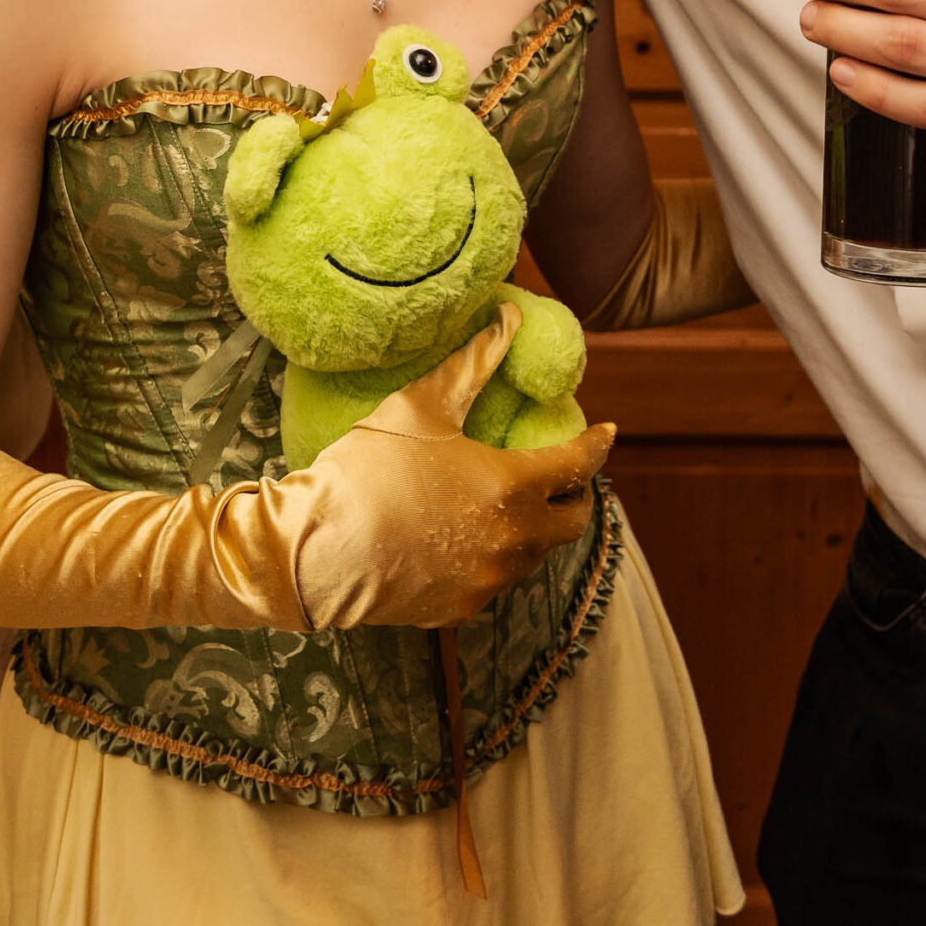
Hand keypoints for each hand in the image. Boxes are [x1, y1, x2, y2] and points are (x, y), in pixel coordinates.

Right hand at [294, 309, 615, 627]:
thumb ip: (474, 362)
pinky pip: (496, 578)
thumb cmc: (368, 471)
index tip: (607, 432)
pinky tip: (473, 538)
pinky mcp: (461, 609)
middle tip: (566, 474)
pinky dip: (497, 555)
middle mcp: (514, 542)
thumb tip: (508, 316)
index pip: (577, 465)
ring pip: (535, 553)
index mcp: (512, 488)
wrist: (318, 551)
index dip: (596, 445)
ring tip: (517, 503)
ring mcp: (489, 580)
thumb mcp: (422, 406)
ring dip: (537, 526)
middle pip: (572, 521)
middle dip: (577, 494)